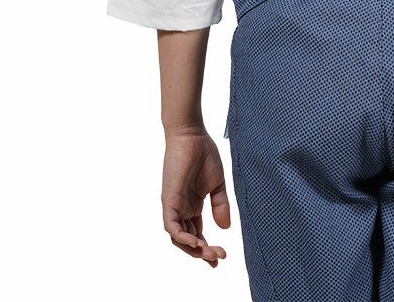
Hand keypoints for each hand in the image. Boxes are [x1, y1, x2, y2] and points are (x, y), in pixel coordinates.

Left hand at [161, 126, 231, 265]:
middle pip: (189, 240)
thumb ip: (220, 205)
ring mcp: (174, 206)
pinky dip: (182, 237)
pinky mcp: (168, 200)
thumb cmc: (204, 154)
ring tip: (210, 253)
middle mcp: (182, 209)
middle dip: (203, 252)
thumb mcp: (217, 184)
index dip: (208, 248)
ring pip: (179, 238)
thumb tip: (225, 229)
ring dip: (194, 249)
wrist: (192, 135)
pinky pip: (171, 226)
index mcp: (193, 205)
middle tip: (218, 258)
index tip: (221, 258)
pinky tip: (196, 242)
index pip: (198, 234)